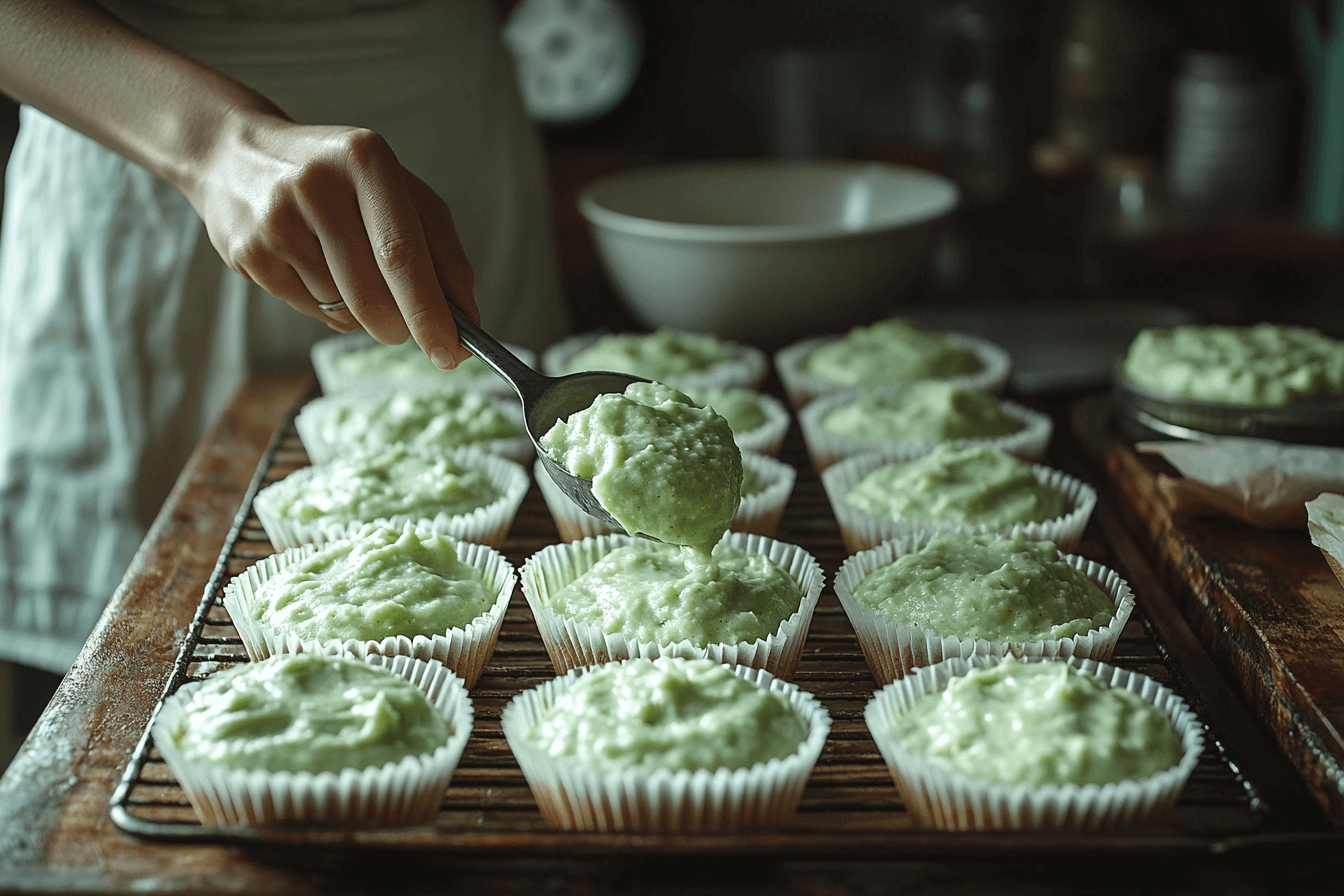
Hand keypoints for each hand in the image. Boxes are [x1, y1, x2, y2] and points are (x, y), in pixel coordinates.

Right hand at [188, 112, 478, 367]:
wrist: (234, 155)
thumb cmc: (339, 180)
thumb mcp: (395, 190)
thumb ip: (439, 247)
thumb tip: (467, 317)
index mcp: (365, 160)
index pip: (403, 254)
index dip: (431, 311)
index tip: (453, 352)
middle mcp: (316, 186)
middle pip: (372, 295)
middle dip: (402, 328)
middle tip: (411, 334)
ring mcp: (275, 221)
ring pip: (343, 310)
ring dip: (362, 313)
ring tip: (347, 269)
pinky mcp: (248, 254)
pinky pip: (310, 310)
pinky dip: (327, 306)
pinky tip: (312, 267)